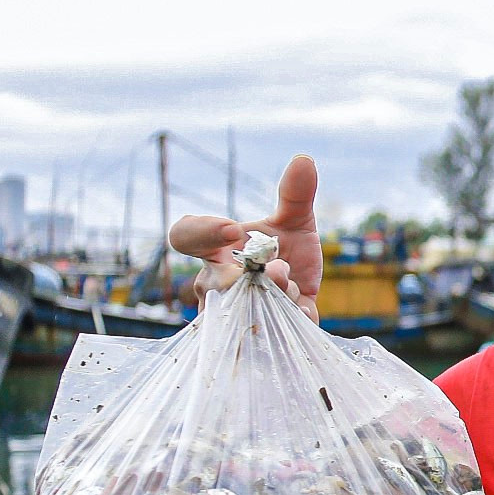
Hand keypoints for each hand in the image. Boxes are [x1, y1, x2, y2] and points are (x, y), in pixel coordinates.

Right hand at [167, 155, 322, 322]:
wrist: (308, 289)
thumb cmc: (287, 251)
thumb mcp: (294, 221)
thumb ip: (295, 194)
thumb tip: (305, 160)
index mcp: (215, 250)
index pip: (185, 236)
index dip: (201, 232)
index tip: (232, 227)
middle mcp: (216, 284)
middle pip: (211, 284)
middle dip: (243, 275)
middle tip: (278, 267)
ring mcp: (235, 311)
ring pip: (238, 310)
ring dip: (270, 296)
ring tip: (292, 286)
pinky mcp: (263, 334)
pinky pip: (268, 332)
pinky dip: (288, 318)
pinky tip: (304, 309)